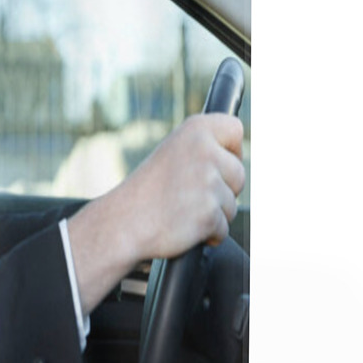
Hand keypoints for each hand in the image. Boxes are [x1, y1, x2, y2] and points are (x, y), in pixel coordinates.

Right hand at [67, 114, 244, 314]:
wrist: (123, 222)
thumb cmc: (145, 192)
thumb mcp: (173, 153)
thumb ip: (204, 149)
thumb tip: (235, 157)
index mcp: (195, 129)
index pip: (234, 129)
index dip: (230, 150)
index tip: (217, 164)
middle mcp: (204, 151)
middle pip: (239, 173)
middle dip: (222, 189)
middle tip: (189, 194)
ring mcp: (208, 182)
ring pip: (231, 204)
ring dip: (213, 213)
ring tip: (182, 210)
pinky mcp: (209, 212)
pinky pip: (223, 228)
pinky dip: (208, 233)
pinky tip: (183, 226)